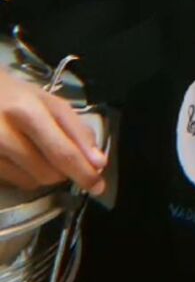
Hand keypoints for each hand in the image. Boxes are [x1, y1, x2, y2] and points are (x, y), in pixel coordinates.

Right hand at [0, 67, 107, 194]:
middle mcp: (3, 134)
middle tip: (68, 161)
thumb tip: (97, 162)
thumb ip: (74, 128)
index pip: (62, 151)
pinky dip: (26, 175)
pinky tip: (20, 156)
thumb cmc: (14, 96)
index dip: (84, 172)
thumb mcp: (47, 101)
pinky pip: (15, 182)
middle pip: (49, 172)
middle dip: (66, 172)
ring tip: (38, 151)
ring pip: (33, 181)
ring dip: (46, 174)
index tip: (98, 186)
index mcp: (26, 112)